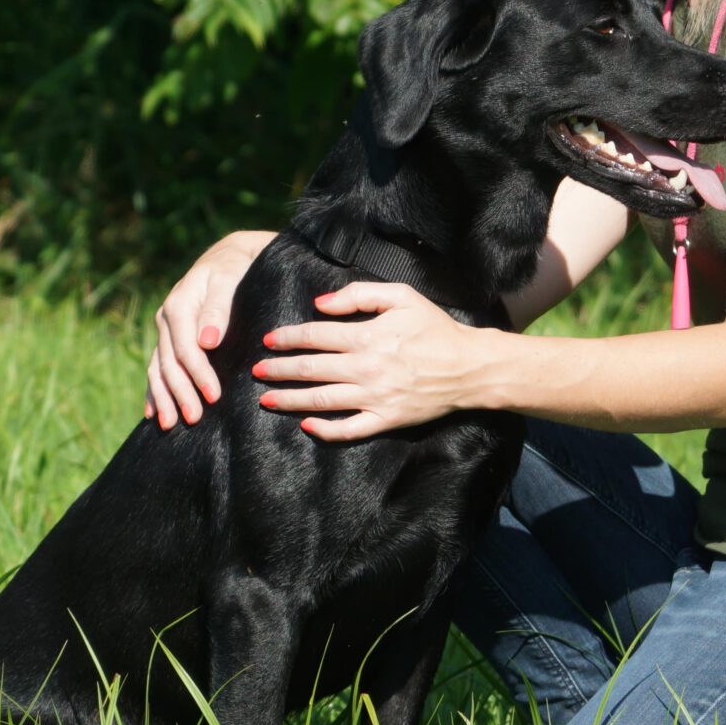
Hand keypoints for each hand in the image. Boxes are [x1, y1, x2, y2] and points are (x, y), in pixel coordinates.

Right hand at [145, 231, 271, 428]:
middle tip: (194, 419)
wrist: (230, 257)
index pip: (185, 347)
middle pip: (170, 362)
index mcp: (179, 304)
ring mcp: (165, 329)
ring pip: (159, 368)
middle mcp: (166, 318)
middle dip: (180, 392)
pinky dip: (154, 390)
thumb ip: (218, 308)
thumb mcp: (230, 279)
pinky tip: (153, 412)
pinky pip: (157, 367)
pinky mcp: (169, 338)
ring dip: (164, 397)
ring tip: (169, 424)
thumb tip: (207, 341)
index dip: (198, 373)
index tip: (213, 396)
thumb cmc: (236, 267)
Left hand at [253, 283, 492, 441]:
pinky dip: (325, 429)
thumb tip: (321, 304)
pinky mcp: (385, 420)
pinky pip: (348, 430)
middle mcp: (365, 369)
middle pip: (310, 369)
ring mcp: (373, 398)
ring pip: (321, 401)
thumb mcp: (402, 296)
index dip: (287, 338)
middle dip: (279, 370)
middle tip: (256, 371)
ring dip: (289, 399)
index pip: (314, 336)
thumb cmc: (435, 328)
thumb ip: (359, 294)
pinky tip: (306, 425)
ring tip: (266, 399)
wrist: (469, 367)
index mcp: (367, 337)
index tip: (268, 340)